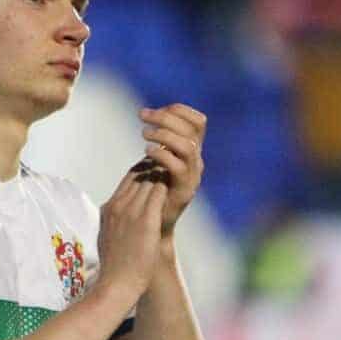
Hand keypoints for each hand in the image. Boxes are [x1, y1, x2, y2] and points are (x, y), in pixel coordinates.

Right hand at [96, 170, 168, 302]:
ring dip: (163, 172)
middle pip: (139, 174)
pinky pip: (158, 191)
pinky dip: (168, 184)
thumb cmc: (115, 267)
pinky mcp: (145, 219)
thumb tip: (115, 218)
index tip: (158, 168)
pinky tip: (178, 183)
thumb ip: (113, 222)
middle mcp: (118, 205)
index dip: (144, 170)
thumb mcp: (107, 237)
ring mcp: (131, 211)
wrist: (116, 284)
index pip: (128, 178)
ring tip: (177, 167)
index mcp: (109, 208)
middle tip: (172, 161)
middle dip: (155, 167)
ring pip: (149, 179)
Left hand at [138, 104, 205, 235]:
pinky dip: (161, 154)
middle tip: (142, 116)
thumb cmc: (149, 193)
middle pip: (192, 128)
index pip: (198, 121)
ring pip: (187, 145)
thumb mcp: (154, 161)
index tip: (155, 111)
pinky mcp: (184, 190)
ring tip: (144, 134)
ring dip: (163, 134)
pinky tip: (145, 153)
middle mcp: (196, 161)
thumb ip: (158, 142)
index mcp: (191, 151)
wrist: (152, 228)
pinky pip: (178, 166)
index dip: (179, 111)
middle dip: (165, 117)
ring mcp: (193, 176)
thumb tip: (150, 115)